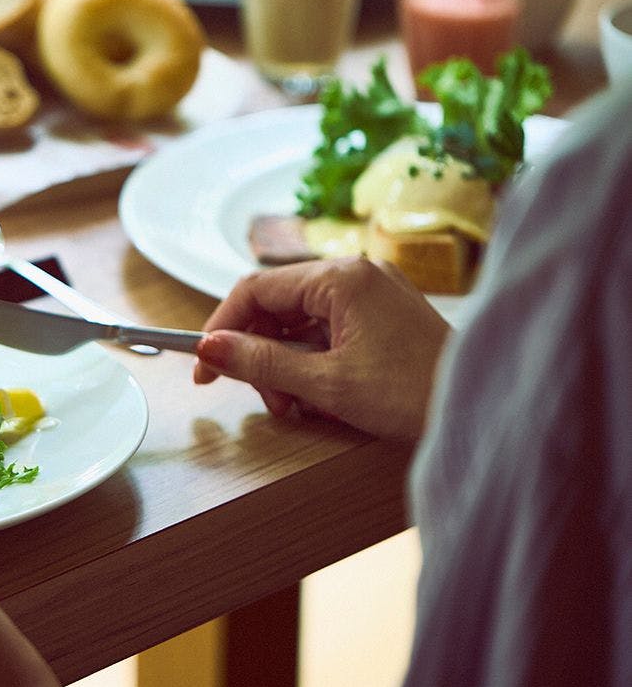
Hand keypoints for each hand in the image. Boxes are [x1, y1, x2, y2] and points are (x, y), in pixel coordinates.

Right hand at [193, 257, 449, 439]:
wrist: (482, 411)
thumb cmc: (414, 395)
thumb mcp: (325, 383)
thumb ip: (261, 362)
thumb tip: (209, 348)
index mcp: (341, 278)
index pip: (255, 290)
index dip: (222, 329)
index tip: (204, 367)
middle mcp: (356, 274)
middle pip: (276, 307)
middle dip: (260, 355)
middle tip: (264, 398)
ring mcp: (372, 294)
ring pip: (299, 324)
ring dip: (285, 365)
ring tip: (297, 406)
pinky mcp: (383, 317)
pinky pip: (326, 332)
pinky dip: (312, 364)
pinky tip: (317, 397)